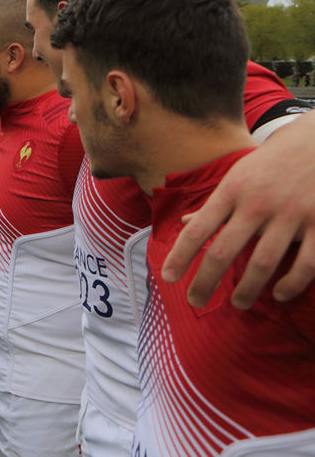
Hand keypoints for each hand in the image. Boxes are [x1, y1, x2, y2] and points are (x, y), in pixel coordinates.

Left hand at [165, 110, 314, 307]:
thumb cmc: (270, 165)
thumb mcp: (237, 177)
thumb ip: (215, 205)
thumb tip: (186, 223)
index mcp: (232, 191)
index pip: (198, 229)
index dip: (180, 255)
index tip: (167, 278)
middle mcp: (257, 204)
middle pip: (223, 252)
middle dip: (205, 282)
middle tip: (195, 302)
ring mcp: (290, 215)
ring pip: (262, 263)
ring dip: (247, 289)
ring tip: (238, 303)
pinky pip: (305, 264)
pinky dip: (291, 284)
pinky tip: (279, 294)